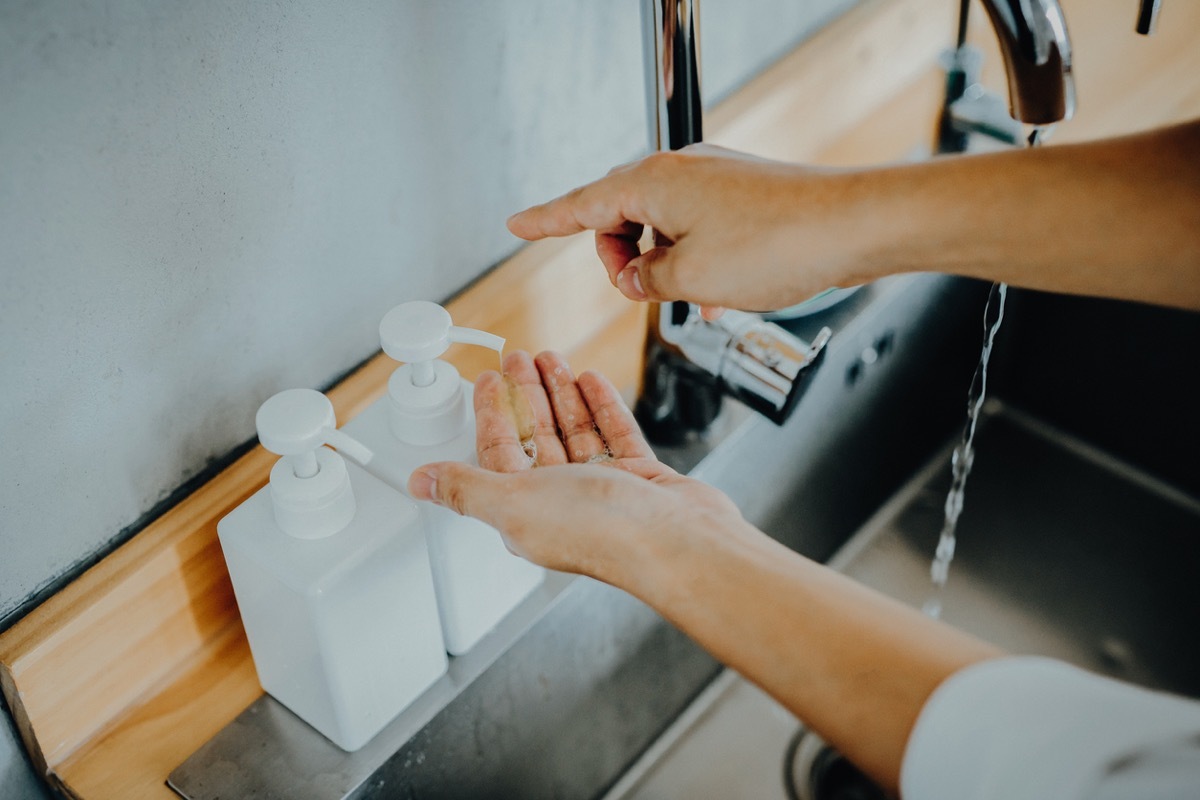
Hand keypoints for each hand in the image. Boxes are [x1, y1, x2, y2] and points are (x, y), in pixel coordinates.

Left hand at [407, 350, 740, 579]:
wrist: (678, 543)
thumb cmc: (603, 532)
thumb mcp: (514, 503)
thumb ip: (466, 488)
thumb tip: (420, 484)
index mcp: (525, 512)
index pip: (499, 454)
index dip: (491, 414)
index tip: (487, 379)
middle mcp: (561, 503)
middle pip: (536, 437)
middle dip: (526, 395)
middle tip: (519, 358)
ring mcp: (603, 492)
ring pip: (575, 432)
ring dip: (561, 394)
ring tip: (553, 359)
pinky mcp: (639, 481)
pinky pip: (615, 435)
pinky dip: (601, 407)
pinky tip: (592, 381)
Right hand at [506, 144, 864, 312]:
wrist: (852, 227)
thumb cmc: (777, 244)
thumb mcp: (690, 279)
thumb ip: (648, 281)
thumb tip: (639, 278)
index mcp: (652, 182)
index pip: (580, 205)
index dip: (544, 221)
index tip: (516, 225)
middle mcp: (680, 171)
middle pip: (621, 216)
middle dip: (622, 260)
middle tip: (642, 294)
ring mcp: (713, 180)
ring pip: (662, 226)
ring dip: (664, 265)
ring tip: (693, 298)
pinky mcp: (742, 194)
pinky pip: (698, 228)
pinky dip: (696, 261)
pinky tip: (718, 295)